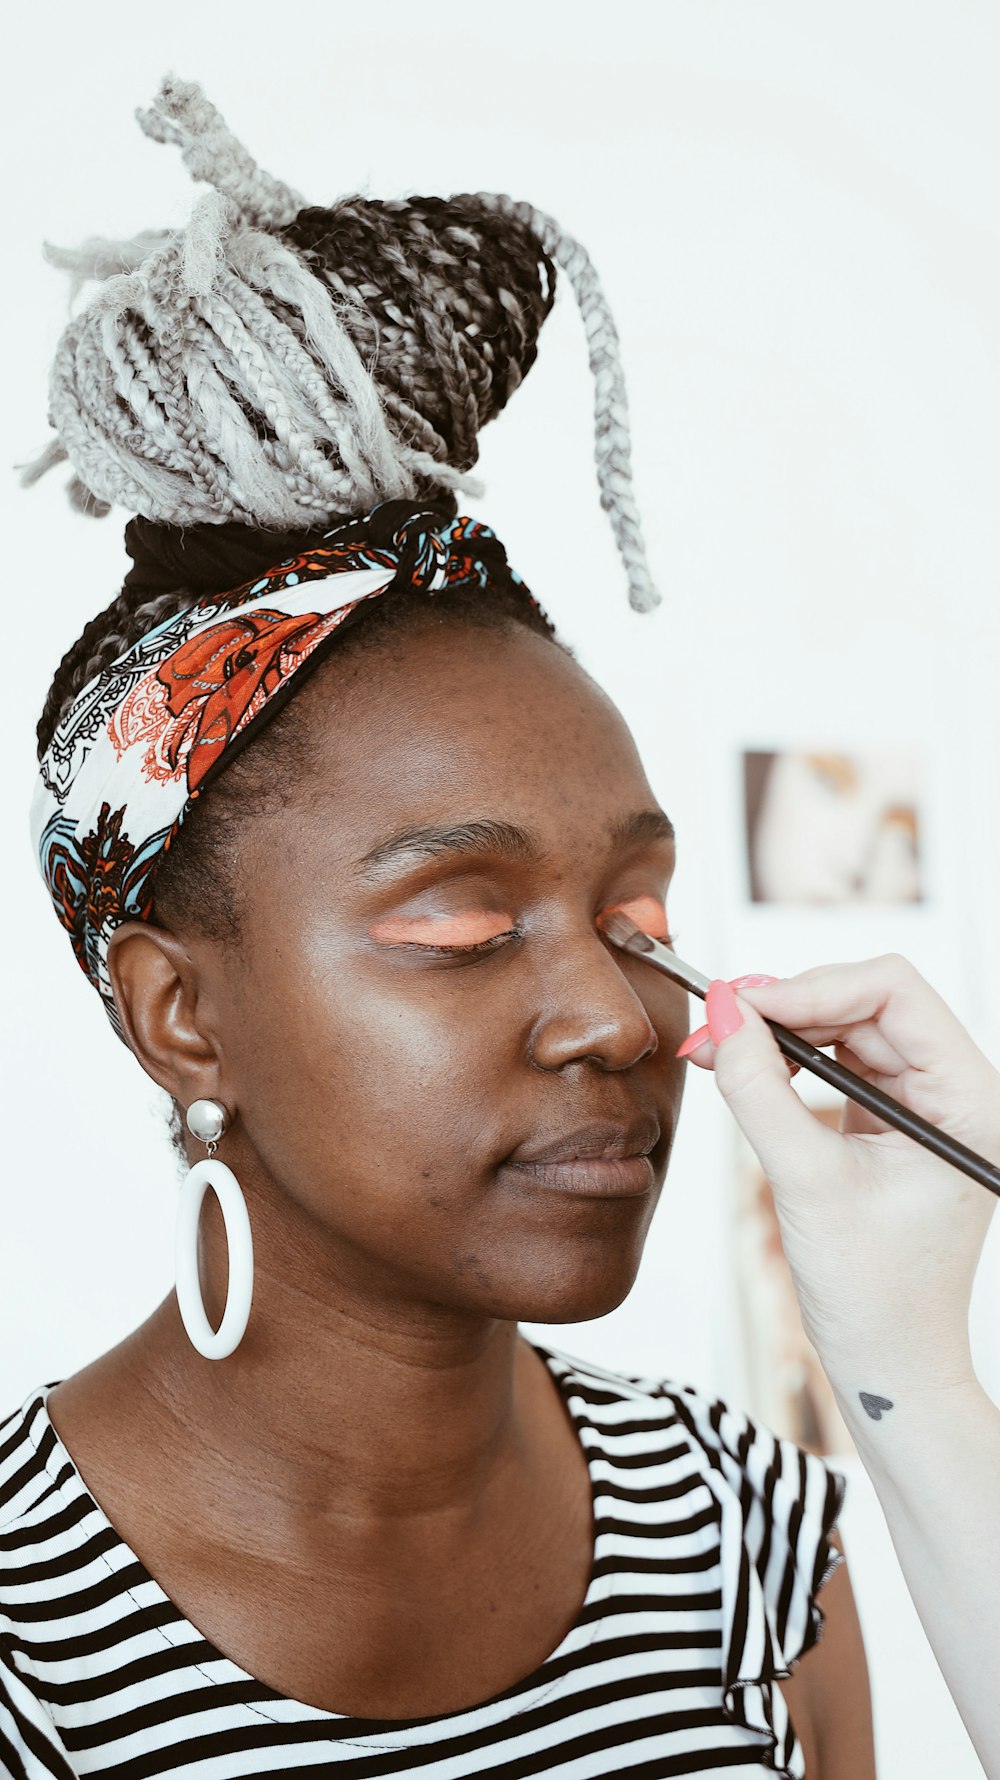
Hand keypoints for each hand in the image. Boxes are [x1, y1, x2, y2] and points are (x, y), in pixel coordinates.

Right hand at [679, 955, 998, 1390]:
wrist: (890, 1365)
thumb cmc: (873, 1294)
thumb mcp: (807, 1183)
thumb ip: (760, 1090)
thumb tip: (721, 1013)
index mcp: (969, 1099)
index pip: (895, 992)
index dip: (813, 986)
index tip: (742, 1006)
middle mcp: (957, 1090)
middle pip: (867, 1001)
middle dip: (786, 1008)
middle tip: (712, 1028)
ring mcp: (925, 1105)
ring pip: (846, 1026)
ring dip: (780, 1032)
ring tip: (717, 1052)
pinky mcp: (892, 1123)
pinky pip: (837, 1063)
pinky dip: (787, 1062)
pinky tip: (746, 1073)